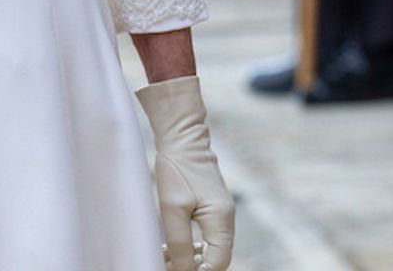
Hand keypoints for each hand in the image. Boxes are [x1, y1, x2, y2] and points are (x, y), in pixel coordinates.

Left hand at [136, 76, 234, 270]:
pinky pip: (208, 237)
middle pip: (216, 259)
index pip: (218, 263)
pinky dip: (192, 247)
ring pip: (211, 249)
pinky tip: (172, 247)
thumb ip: (180, 243)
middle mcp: (226, 218)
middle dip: (194, 269)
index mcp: (221, 220)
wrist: (183, 136)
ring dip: (191, 260)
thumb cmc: (177, 168)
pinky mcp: (213, 207)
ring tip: (165, 260)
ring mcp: (221, 212)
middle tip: (167, 266)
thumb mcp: (172, 208)